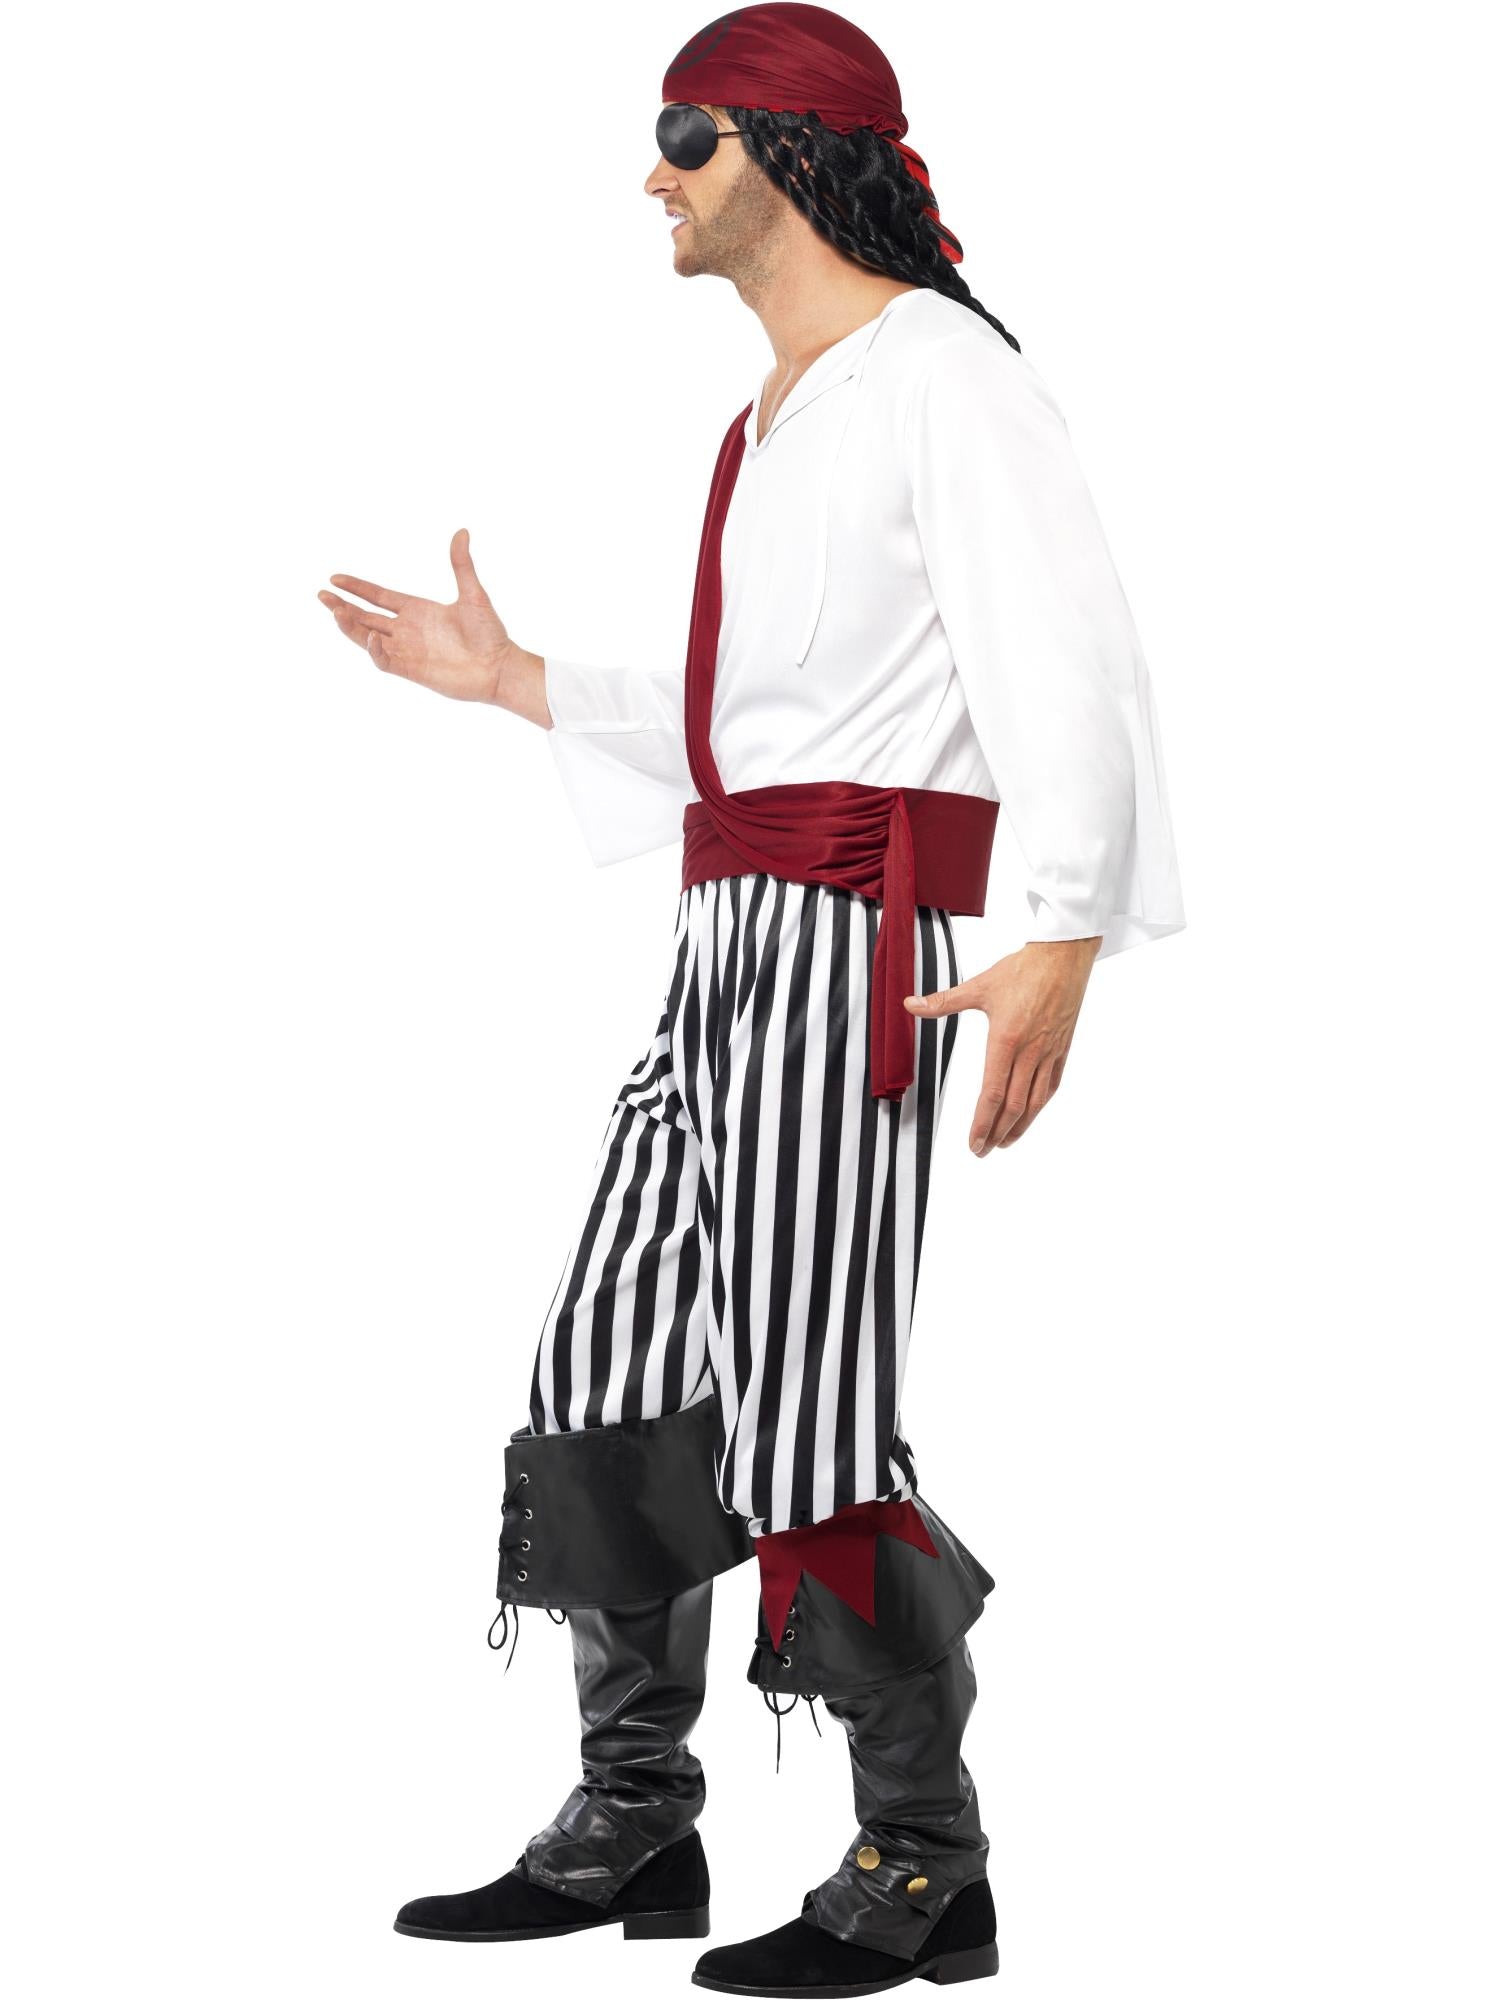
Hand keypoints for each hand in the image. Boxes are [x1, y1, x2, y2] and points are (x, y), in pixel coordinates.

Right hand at [317, 528, 513, 703]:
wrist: (499, 667)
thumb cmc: (490, 633)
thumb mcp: (473, 594)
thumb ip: (461, 564)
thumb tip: (462, 532)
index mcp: (417, 610)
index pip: (378, 596)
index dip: (356, 588)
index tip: (334, 578)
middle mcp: (408, 630)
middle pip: (365, 616)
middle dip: (342, 607)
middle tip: (321, 595)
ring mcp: (408, 650)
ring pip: (368, 638)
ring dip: (350, 627)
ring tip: (334, 613)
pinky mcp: (412, 670)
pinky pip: (384, 660)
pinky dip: (374, 650)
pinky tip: (370, 636)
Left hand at [905, 936, 1101, 1153]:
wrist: (1064, 955)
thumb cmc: (1022, 969)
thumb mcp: (978, 985)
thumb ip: (943, 1001)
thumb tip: (909, 1005)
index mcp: (1006, 1039)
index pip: (993, 1092)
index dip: (982, 1122)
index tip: (973, 1142)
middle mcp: (1030, 1051)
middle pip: (1014, 1105)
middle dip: (996, 1132)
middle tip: (982, 1151)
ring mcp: (1049, 1052)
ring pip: (1035, 1101)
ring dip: (1019, 1126)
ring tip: (1004, 1143)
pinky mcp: (1063, 1048)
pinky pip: (1051, 1085)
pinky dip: (1039, 1105)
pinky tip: (1030, 1114)